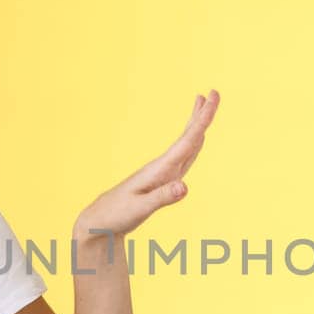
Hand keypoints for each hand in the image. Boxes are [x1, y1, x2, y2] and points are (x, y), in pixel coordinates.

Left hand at [75, 89, 219, 238]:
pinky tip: (195, 141)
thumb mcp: (140, 208)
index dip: (201, 120)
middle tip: (214, 92)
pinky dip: (192, 145)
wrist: (99, 221)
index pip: (186, 140)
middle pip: (187, 137)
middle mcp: (162, 166)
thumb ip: (163, 197)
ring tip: (203, 104)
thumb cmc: (117, 214)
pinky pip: (183, 158)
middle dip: (201, 115)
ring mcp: (162, 173)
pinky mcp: (162, 181)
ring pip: (185, 144)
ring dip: (196, 125)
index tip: (211, 97)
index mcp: (159, 169)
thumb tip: (185, 186)